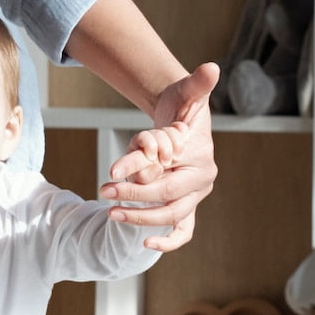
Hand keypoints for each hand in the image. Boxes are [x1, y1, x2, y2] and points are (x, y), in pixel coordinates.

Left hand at [100, 63, 218, 251]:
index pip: (168, 171)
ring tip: (110, 211)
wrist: (181, 120)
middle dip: (133, 196)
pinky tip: (146, 245)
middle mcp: (203, 180)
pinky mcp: (187, 206)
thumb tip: (211, 68)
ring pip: (171, 216)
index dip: (139, 173)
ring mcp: (195, 196)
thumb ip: (196, 85)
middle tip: (103, 191)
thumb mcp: (184, 93)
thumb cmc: (181, 106)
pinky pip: (183, 231)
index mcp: (202, 156)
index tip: (111, 173)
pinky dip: (168, 241)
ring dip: (140, 218)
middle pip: (167, 197)